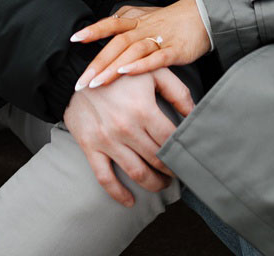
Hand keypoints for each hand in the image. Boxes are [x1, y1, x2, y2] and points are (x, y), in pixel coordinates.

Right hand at [62, 69, 194, 206]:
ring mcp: (107, 140)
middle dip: (172, 170)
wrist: (77, 73)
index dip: (182, 151)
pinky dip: (118, 193)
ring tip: (162, 184)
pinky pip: (104, 177)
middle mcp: (126, 128)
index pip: (171, 141)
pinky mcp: (90, 147)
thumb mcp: (153, 72)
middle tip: (178, 171)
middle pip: (157, 159)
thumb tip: (195, 115)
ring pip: (137, 173)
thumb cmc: (120, 72)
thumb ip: (178, 92)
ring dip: (154, 184)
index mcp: (143, 109)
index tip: (188, 156)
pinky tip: (130, 201)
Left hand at [71, 0, 210, 90]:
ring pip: (132, 52)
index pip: (110, 24)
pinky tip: (126, 73)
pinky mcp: (174, 50)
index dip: (92, 30)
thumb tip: (104, 26)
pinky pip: (156, 59)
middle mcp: (144, 28)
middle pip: (116, 43)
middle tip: (81, 81)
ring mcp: (159, 39)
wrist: (203, 16)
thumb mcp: (145, 15)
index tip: (74, 39)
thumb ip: (125, 21)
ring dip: (113, 67)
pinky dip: (140, 66)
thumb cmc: (171, 20)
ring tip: (97, 82)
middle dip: (97, 63)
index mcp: (136, 20)